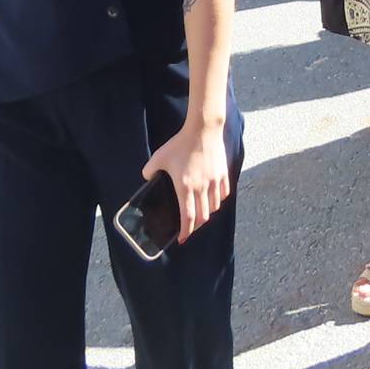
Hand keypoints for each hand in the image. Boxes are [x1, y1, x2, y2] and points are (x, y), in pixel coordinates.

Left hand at [139, 119, 231, 244]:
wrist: (203, 129)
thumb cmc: (180, 143)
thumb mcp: (159, 156)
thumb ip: (149, 170)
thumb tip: (146, 177)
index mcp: (185, 187)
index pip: (187, 217)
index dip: (186, 232)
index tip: (182, 239)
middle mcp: (201, 188)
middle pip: (203, 217)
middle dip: (196, 226)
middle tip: (190, 227)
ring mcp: (214, 182)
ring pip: (214, 207)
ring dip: (208, 213)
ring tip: (202, 213)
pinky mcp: (223, 174)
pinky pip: (223, 193)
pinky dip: (219, 200)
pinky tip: (214, 198)